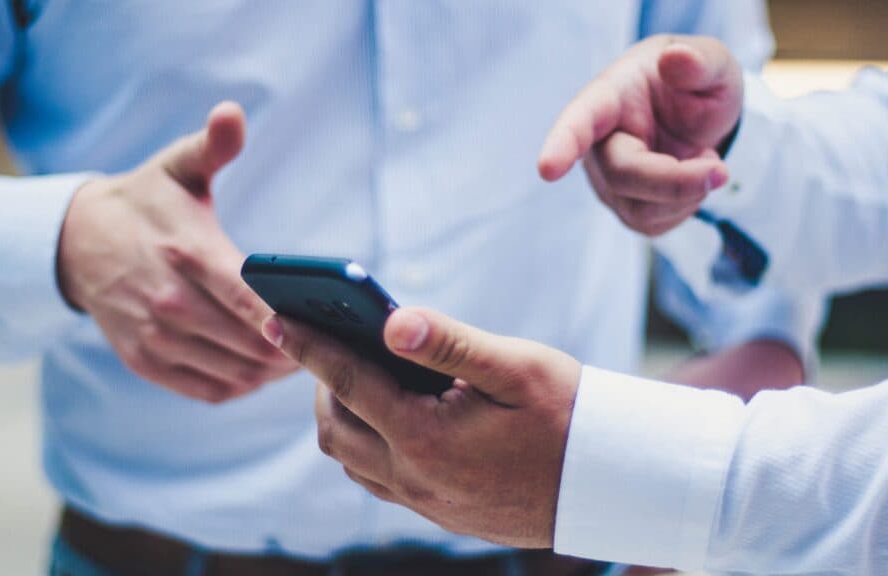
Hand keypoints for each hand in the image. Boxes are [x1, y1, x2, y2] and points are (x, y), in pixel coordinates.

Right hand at [58, 102, 296, 402]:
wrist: (76, 242)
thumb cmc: (145, 203)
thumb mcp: (177, 166)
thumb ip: (212, 145)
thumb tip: (232, 113)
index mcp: (187, 252)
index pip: (250, 299)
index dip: (290, 320)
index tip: (325, 325)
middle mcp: (169, 301)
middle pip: (250, 344)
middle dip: (295, 349)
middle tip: (328, 344)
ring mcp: (155, 336)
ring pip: (234, 373)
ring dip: (273, 373)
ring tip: (303, 358)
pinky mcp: (145, 360)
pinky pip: (208, 390)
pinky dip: (242, 386)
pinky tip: (261, 371)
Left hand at [262, 308, 581, 547]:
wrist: (612, 483)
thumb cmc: (569, 414)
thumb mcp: (515, 366)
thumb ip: (449, 342)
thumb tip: (391, 320)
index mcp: (426, 438)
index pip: (347, 383)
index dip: (308, 347)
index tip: (275, 318)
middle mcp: (415, 478)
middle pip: (335, 429)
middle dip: (320, 384)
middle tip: (326, 343)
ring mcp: (425, 503)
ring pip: (351, 460)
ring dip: (341, 416)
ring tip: (353, 376)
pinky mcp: (440, 514)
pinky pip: (378, 480)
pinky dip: (366, 444)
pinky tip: (387, 416)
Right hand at [538, 35, 743, 235]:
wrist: (699, 117)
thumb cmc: (695, 84)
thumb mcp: (712, 64)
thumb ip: (699, 61)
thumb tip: (677, 59)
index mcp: (609, 97)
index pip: (579, 121)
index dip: (562, 144)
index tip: (548, 168)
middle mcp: (597, 143)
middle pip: (622, 175)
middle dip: (675, 181)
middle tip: (720, 171)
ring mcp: (607, 180)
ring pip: (640, 208)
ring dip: (687, 193)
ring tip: (705, 159)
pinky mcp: (625, 208)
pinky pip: (654, 223)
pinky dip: (686, 205)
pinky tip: (691, 178)